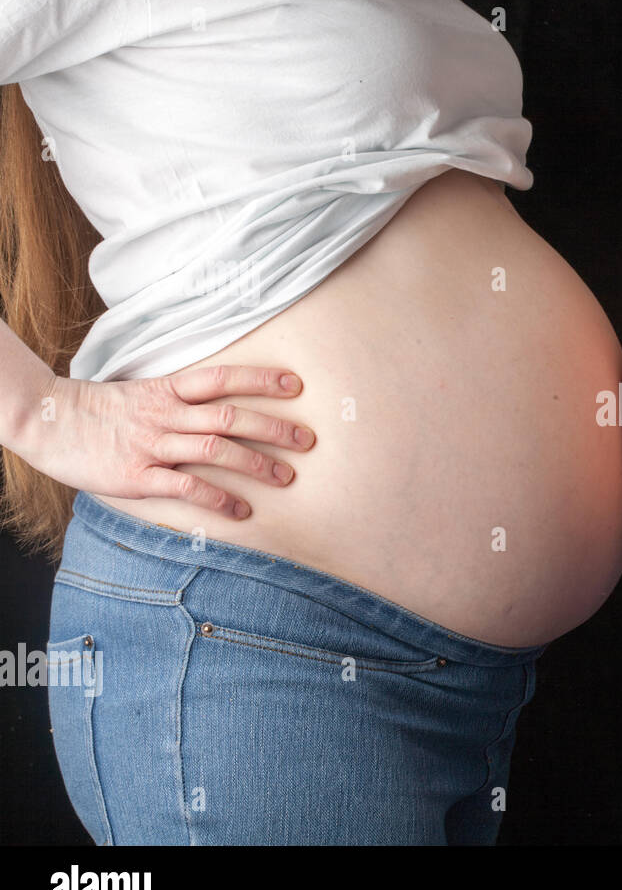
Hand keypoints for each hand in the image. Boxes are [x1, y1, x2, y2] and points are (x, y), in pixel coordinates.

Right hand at [11, 366, 315, 518]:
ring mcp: (152, 445)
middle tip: (308, 440)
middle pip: (230, 416)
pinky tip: (241, 511)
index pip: (222, 378)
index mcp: (167, 390)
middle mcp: (165, 415)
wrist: (45, 421)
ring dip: (256, 464)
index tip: (296, 386)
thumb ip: (179, 398)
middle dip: (274, 427)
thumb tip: (220, 403)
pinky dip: (218, 499)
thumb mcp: (142, 392)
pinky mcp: (137, 476)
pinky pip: (186, 487)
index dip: (260, 380)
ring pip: (215, 450)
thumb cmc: (98, 410)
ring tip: (287, 476)